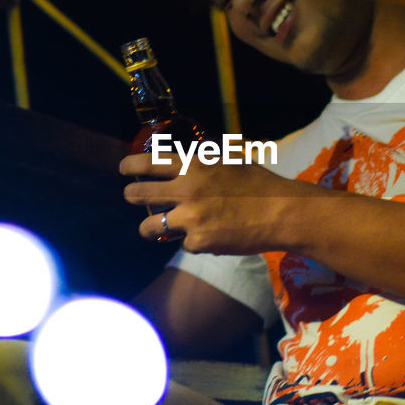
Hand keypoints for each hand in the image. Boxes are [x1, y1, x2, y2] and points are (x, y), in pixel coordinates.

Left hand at [120, 152, 302, 254]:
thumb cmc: (261, 184)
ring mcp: (191, 218)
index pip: (149, 162)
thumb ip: (207, 162)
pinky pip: (184, 243)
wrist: (281, 213)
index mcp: (195, 165)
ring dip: (148, 228)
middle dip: (131, 195)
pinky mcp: (198, 242)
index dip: (131, 165)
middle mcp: (187, 190)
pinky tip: (208, 237)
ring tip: (151, 229)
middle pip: (139, 194)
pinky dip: (193, 242)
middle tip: (130, 196)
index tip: (123, 168)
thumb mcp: (231, 161)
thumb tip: (190, 161)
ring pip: (150, 227)